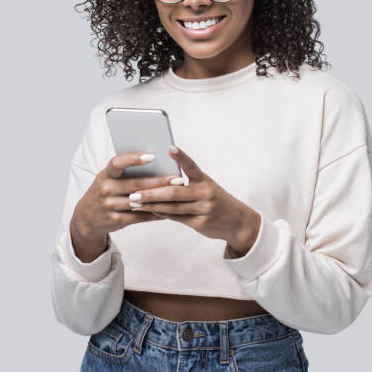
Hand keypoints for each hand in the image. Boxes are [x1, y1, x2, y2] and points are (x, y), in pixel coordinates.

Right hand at [70, 151, 180, 246]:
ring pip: (140, 202)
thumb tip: (155, 162)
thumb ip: (125, 172)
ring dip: (160, 198)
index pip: (117, 163)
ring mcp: (110, 206)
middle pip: (135, 184)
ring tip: (177, 194)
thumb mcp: (108, 179)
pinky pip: (139, 217)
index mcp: (105, 175)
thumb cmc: (105, 191)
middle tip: (178, 178)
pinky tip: (168, 210)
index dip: (133, 159)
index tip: (151, 156)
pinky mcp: (116, 220)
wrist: (86, 217)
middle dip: (159, 181)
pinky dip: (154, 213)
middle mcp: (106, 189)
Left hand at [128, 145, 260, 255]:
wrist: (238, 222)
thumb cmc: (215, 199)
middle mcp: (205, 193)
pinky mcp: (200, 223)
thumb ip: (188, 182)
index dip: (180, 156)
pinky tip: (148, 212)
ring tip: (135, 203)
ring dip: (151, 206)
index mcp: (205, 180)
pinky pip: (177, 218)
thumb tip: (160, 178)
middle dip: (151, 193)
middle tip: (133, 193)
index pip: (191, 166)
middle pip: (174, 192)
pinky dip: (162, 214)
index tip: (169, 147)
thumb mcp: (207, 187)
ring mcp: (203, 209)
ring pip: (172, 207)